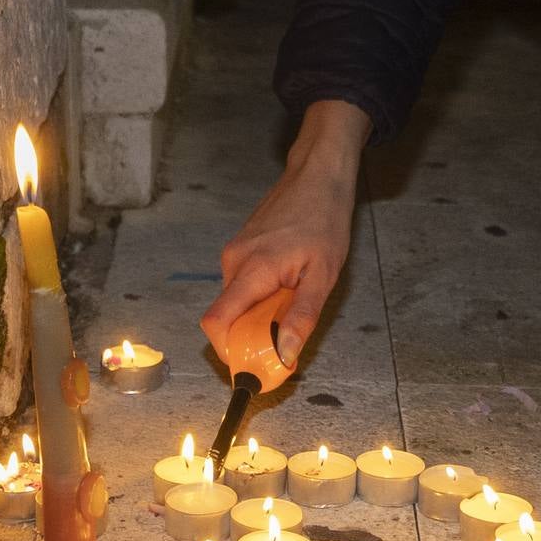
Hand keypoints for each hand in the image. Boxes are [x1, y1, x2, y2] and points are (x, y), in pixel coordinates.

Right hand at [202, 101, 365, 375]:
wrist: (318, 176)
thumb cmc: (324, 220)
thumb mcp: (323, 275)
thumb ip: (302, 317)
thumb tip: (285, 355)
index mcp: (252, 269)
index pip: (216, 322)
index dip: (227, 351)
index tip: (252, 364)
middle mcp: (233, 261)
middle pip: (227, 316)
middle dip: (250, 335)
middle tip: (285, 338)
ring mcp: (234, 252)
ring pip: (236, 301)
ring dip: (258, 314)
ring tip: (294, 300)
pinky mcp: (240, 248)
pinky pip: (242, 285)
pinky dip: (259, 297)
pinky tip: (287, 285)